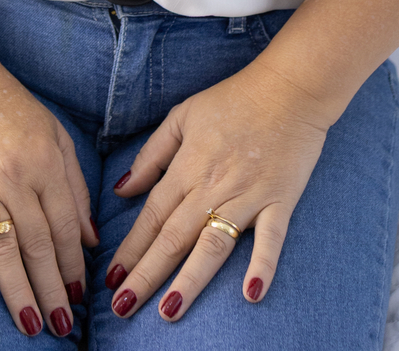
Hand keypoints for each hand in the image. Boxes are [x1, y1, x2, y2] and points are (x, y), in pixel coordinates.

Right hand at [0, 64, 97, 336]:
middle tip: (61, 326)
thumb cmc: (14, 110)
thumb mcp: (57, 136)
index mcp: (45, 163)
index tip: (80, 298)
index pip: (65, 227)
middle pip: (37, 244)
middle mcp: (15, 176)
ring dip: (17, 289)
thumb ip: (75, 185)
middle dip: (52, 289)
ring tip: (29, 323)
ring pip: (2, 246)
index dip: (74, 265)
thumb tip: (91, 239)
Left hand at [102, 63, 328, 323]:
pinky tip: (250, 295)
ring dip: (190, 280)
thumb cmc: (232, 100)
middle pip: (173, 238)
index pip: (151, 216)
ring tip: (168, 311)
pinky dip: (262, 266)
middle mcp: (212, 187)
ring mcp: (247, 197)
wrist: (288, 88)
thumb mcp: (182, 116)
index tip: (110, 280)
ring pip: (212, 245)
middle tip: (122, 308)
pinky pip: (271, 239)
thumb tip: (121, 189)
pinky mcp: (279, 202)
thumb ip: (152, 155)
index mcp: (187, 167)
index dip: (130, 249)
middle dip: (146, 275)